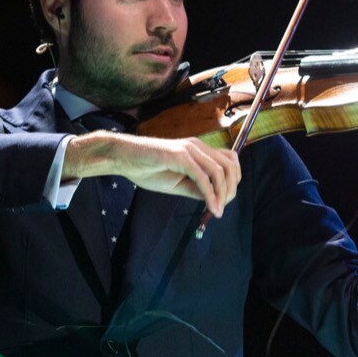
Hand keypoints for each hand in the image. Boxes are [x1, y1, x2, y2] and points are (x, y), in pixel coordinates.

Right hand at [65, 133, 240, 217]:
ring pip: (219, 171)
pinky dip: (210, 194)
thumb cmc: (147, 169)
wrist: (124, 159)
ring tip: (218, 210)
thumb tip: (214, 199)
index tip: (225, 200)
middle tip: (223, 207)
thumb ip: (196, 188)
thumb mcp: (177, 183)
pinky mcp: (180, 156)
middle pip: (229, 165)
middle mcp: (197, 146)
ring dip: (222, 194)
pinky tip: (211, 207)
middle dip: (231, 189)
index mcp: (198, 150)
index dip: (233, 181)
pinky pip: (202, 177)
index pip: (228, 160)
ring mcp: (189, 150)